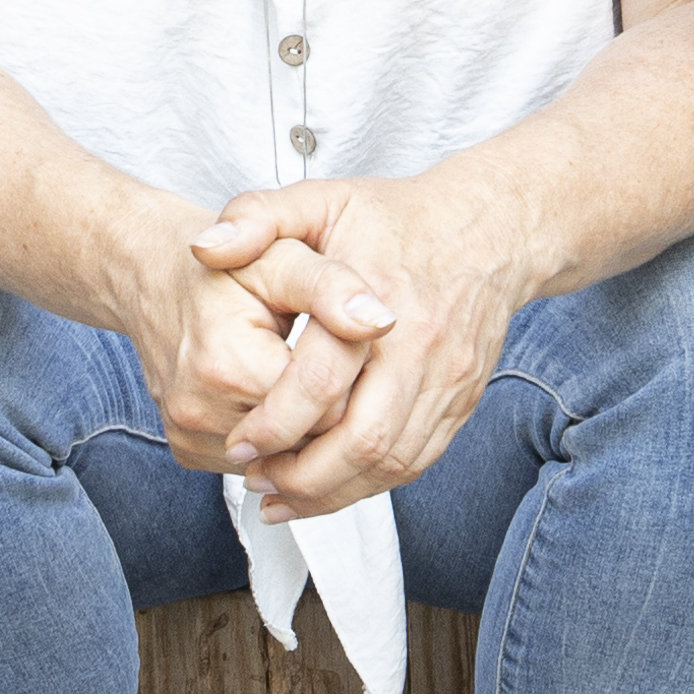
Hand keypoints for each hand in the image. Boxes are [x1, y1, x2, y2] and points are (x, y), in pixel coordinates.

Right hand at [116, 196, 401, 473]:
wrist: (157, 278)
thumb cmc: (231, 266)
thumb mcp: (284, 256)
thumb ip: (331, 285)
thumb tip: (379, 321)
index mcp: (226, 365)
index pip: (328, 406)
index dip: (352, 374)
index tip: (347, 338)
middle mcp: (199, 413)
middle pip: (308, 437)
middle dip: (332, 400)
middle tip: (325, 352)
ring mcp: (190, 438)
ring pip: (287, 456)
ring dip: (306, 421)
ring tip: (296, 366)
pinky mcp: (189, 452)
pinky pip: (259, 459)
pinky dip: (278, 433)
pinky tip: (275, 388)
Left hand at [190, 157, 539, 520]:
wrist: (489, 227)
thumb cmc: (397, 217)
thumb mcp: (321, 199)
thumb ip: (256, 217)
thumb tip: (204, 249)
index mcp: (378, 299)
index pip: (321, 384)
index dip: (273, 426)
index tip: (239, 442)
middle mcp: (421, 346)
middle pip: (362, 441)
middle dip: (302, 477)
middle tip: (257, 480)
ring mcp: (449, 378)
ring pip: (392, 463)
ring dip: (335, 492)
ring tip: (286, 494)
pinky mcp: (464, 398)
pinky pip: (419, 461)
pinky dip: (372, 482)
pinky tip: (335, 484)